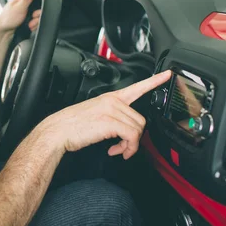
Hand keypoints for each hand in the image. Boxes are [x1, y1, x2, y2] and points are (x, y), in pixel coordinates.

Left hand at [0, 0, 40, 34]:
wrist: (4, 32)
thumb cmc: (7, 19)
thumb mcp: (18, 8)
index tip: (38, 3)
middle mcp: (25, 2)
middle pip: (39, 3)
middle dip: (38, 12)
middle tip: (33, 16)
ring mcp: (27, 10)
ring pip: (39, 13)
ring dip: (36, 20)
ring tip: (30, 23)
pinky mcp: (28, 17)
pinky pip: (37, 20)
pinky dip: (34, 24)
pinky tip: (30, 26)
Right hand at [44, 70, 171, 158]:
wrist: (59, 130)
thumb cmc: (73, 125)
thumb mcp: (96, 114)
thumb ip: (113, 116)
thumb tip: (125, 130)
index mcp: (111, 97)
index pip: (137, 87)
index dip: (154, 81)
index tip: (167, 75)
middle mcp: (113, 101)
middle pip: (140, 119)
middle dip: (135, 138)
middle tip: (123, 147)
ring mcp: (112, 110)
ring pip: (137, 130)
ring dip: (130, 145)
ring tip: (119, 150)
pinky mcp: (110, 122)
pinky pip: (131, 137)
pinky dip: (127, 148)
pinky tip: (116, 151)